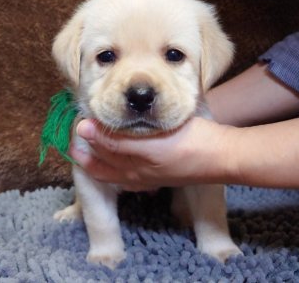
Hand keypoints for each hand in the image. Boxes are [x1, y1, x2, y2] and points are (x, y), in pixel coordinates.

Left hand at [70, 117, 236, 190]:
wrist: (221, 156)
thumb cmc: (188, 144)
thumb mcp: (150, 143)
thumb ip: (116, 141)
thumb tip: (85, 130)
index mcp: (133, 168)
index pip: (99, 154)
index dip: (86, 139)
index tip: (78, 121)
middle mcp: (138, 176)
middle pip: (104, 165)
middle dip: (88, 151)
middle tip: (78, 133)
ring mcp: (150, 176)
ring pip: (116, 169)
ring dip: (100, 157)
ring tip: (90, 144)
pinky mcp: (161, 173)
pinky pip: (130, 173)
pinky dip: (117, 166)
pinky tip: (118, 162)